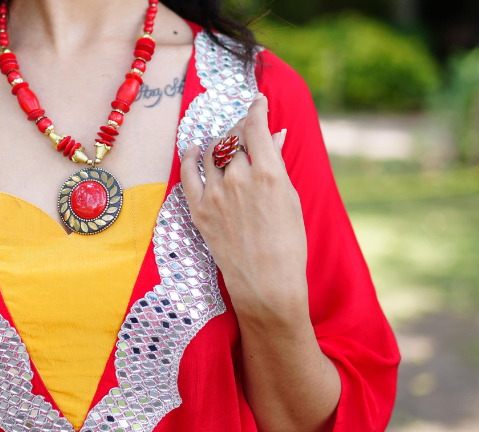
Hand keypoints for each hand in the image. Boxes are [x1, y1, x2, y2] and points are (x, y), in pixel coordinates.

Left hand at [180, 93, 307, 323]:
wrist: (266, 283)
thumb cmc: (287, 244)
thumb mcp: (290, 199)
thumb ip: (277, 164)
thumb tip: (274, 136)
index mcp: (267, 173)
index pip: (255, 126)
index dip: (256, 109)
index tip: (258, 101)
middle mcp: (238, 179)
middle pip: (233, 137)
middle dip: (240, 126)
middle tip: (245, 126)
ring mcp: (215, 195)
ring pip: (212, 152)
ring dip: (219, 141)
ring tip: (225, 141)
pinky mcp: (200, 211)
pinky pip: (188, 175)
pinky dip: (189, 157)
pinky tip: (192, 149)